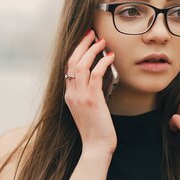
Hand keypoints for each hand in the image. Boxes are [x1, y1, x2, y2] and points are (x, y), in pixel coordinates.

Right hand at [64, 29, 116, 154]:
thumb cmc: (96, 130)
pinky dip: (102, 63)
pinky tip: (110, 57)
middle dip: (82, 44)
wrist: (96, 147)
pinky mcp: (91, 99)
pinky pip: (95, 74)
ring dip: (92, 50)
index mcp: (69, 95)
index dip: (77, 51)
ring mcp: (79, 96)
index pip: (69, 67)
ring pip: (81, 65)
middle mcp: (71, 93)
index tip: (86, 40)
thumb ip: (90, 93)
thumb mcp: (88, 109)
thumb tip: (100, 77)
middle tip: (92, 33)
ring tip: (102, 41)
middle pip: (72, 61)